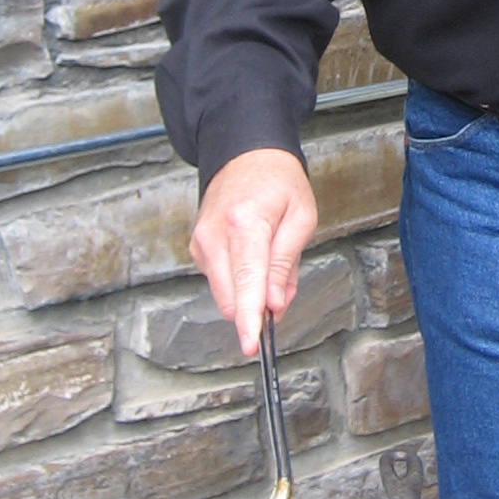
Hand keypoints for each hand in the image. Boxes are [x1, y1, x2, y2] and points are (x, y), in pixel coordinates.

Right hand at [190, 148, 318, 356]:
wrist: (245, 154)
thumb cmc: (277, 181)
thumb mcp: (300, 217)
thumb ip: (286, 264)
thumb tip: (275, 305)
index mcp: (244, 224)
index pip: (246, 283)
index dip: (249, 319)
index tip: (252, 344)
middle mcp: (214, 236)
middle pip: (230, 298)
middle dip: (258, 307)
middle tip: (284, 285)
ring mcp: (201, 242)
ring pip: (225, 294)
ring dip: (250, 293)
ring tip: (270, 259)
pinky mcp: (197, 248)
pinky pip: (220, 281)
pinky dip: (240, 282)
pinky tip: (253, 257)